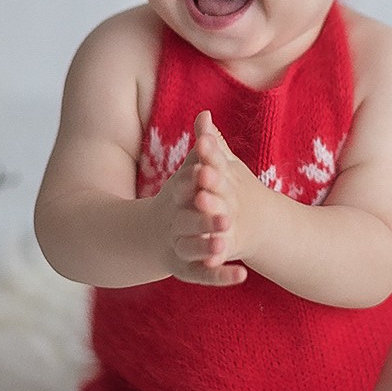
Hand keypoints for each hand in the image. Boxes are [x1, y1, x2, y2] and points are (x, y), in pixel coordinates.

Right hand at [154, 110, 249, 286]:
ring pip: (191, 249)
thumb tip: (206, 114)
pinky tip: (243, 275)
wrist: (149, 236)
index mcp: (174, 197)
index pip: (183, 187)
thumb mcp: (186, 174)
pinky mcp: (185, 269)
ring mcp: (178, 247)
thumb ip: (201, 149)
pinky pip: (203, 275)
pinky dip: (221, 276)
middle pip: (187, 221)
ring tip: (224, 246)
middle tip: (227, 217)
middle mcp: (173, 222)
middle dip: (205, 218)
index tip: (206, 173)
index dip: (193, 181)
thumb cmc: (177, 199)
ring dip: (207, 248)